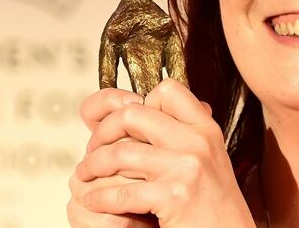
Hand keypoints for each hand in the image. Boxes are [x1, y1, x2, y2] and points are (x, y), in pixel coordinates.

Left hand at [74, 79, 254, 227]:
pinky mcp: (174, 197)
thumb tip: (140, 105)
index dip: (137, 101)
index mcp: (205, 129)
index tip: (123, 122)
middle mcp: (197, 142)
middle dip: (103, 131)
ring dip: (93, 165)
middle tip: (93, 148)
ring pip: (120, 152)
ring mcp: (186, 168)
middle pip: (133, 114)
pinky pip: (121, 192)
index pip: (167, 90)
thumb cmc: (213, 207)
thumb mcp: (206, 159)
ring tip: (85, 174)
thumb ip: (179, 135)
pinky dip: (99, 198)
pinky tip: (93, 201)